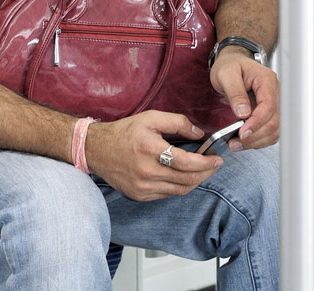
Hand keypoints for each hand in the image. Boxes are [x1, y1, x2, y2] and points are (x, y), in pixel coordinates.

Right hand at [85, 111, 222, 200]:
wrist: (96, 149)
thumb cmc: (124, 132)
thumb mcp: (150, 118)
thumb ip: (177, 122)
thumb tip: (199, 134)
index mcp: (150, 149)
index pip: (188, 163)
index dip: (207, 163)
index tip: (217, 158)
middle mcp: (147, 172)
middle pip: (188, 179)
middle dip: (206, 172)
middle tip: (214, 165)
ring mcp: (143, 186)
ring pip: (181, 190)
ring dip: (195, 181)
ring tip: (201, 171)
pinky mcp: (140, 195)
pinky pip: (168, 194)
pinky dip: (179, 186)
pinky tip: (181, 176)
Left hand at [210, 49, 279, 149]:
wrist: (233, 62)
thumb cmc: (229, 65)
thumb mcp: (225, 74)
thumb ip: (235, 93)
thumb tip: (243, 113)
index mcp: (266, 81)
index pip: (269, 106)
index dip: (257, 122)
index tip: (243, 133)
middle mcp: (274, 93)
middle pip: (275, 121)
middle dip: (256, 136)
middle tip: (236, 143)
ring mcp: (273, 104)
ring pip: (275, 130)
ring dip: (257, 140)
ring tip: (237, 144)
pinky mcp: (268, 112)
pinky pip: (269, 130)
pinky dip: (258, 139)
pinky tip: (244, 141)